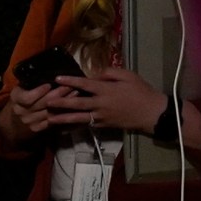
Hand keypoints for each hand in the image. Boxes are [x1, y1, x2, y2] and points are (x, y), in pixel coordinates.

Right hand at [6, 77, 81, 138]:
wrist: (14, 119)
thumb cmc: (21, 98)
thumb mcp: (20, 89)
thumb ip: (30, 84)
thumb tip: (46, 72)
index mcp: (16, 99)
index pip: (27, 97)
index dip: (39, 91)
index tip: (50, 84)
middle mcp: (21, 111)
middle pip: (43, 104)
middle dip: (58, 94)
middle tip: (71, 85)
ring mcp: (30, 121)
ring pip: (51, 112)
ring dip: (65, 103)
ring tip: (76, 93)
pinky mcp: (37, 128)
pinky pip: (53, 121)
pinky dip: (64, 114)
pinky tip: (73, 107)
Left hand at [42, 65, 166, 133]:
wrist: (154, 113)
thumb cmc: (142, 91)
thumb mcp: (128, 75)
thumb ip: (109, 72)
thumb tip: (93, 74)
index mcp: (106, 90)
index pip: (84, 84)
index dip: (70, 81)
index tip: (57, 79)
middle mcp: (101, 104)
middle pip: (77, 103)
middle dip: (61, 103)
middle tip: (46, 102)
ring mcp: (103, 116)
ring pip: (80, 118)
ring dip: (64, 118)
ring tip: (50, 119)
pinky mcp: (106, 125)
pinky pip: (88, 125)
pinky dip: (76, 126)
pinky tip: (65, 127)